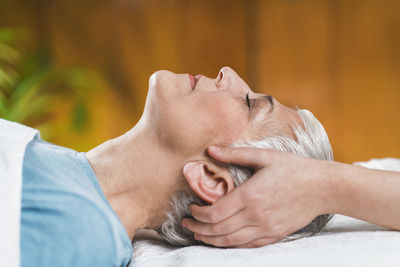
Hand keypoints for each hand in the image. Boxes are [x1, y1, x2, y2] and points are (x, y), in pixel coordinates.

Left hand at [182, 146, 331, 247]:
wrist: (322, 188)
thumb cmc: (293, 169)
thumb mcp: (264, 156)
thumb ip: (235, 153)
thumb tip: (211, 149)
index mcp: (250, 195)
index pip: (215, 213)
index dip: (197, 214)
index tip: (190, 209)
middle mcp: (256, 216)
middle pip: (218, 230)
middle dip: (198, 229)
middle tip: (186, 225)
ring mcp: (265, 228)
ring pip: (230, 242)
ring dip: (210, 240)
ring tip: (198, 235)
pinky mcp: (274, 235)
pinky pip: (247, 246)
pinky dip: (230, 245)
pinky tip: (222, 241)